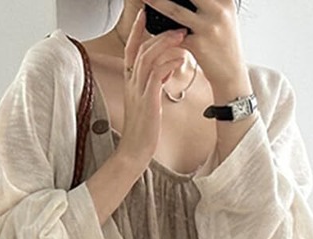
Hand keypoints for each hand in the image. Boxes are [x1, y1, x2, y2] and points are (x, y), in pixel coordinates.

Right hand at [118, 9, 189, 164]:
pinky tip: (180, 60)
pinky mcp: (148, 100)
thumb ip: (155, 83)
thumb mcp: (148, 102)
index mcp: (130, 82)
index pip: (131, 49)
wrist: (134, 151)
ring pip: (149, 57)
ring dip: (166, 45)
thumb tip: (167, 69)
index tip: (144, 14)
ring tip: (181, 38)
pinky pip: (157, 74)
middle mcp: (132, 83)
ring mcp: (138, 91)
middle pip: (142, 49)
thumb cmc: (143, 130)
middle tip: (177, 28)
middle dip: (160, 35)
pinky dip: (169, 63)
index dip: (137, 31)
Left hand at [143, 0, 248, 96]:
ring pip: (176, 11)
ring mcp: (209, 28)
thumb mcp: (225, 17)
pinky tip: (150, 23)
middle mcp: (219, 11)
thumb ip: (210, 3)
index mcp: (226, 1)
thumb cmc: (224, 45)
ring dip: (157, 3)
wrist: (231, 75)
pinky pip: (173, 35)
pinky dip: (161, 30)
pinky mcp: (198, 45)